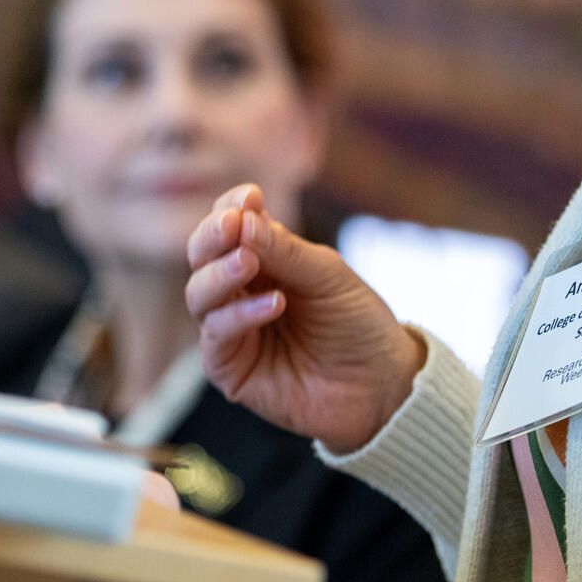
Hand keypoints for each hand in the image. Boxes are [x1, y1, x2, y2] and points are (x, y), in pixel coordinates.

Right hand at [185, 184, 425, 453]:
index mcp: (261, 260)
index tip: (250, 196)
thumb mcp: (328, 275)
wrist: (383, 385)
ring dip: (221, 273)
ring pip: (199, 294)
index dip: (230, 207)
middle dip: (212, 236)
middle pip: (201, 256)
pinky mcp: (230, 369)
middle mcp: (238, 292)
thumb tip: (242, 219)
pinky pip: (216, 336)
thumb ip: (285, 250)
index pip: (228, 225)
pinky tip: (274, 303)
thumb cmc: (357, 323)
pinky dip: (239, 315)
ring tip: (249, 261)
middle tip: (232, 225)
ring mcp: (231, 331)